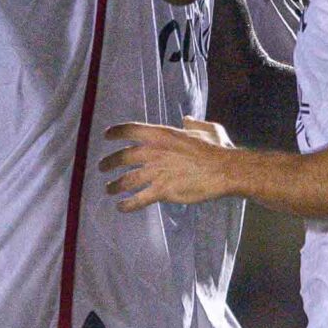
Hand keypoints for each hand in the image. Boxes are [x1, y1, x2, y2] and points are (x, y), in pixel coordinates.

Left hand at [99, 118, 234, 211]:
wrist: (225, 170)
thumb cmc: (217, 149)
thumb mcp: (206, 128)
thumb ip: (193, 124)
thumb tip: (186, 119)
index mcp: (162, 134)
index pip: (130, 130)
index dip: (116, 132)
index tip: (107, 136)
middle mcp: (154, 152)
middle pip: (122, 157)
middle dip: (109, 163)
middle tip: (102, 167)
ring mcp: (156, 172)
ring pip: (126, 180)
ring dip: (114, 186)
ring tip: (108, 189)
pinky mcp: (162, 191)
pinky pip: (138, 199)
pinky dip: (127, 205)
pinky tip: (121, 207)